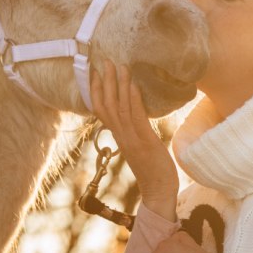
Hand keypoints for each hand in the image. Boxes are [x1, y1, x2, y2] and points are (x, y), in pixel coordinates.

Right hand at [91, 60, 178, 220]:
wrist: (159, 192)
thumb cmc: (153, 169)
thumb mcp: (140, 146)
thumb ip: (134, 131)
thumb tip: (136, 114)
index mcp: (119, 136)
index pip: (101, 110)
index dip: (95, 91)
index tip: (94, 72)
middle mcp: (121, 135)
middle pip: (106, 104)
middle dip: (105, 82)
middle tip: (105, 61)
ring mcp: (131, 138)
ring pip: (119, 107)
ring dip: (118, 85)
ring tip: (119, 66)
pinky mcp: (144, 141)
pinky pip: (135, 117)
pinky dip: (133, 99)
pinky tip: (133, 85)